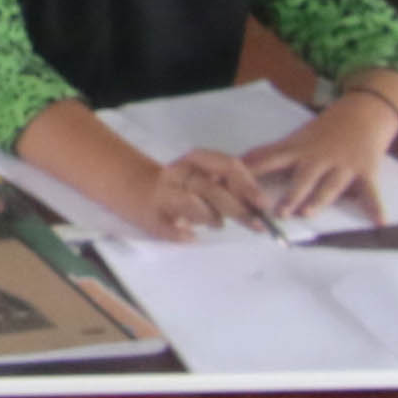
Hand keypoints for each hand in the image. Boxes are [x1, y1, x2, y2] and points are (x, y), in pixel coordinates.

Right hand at [118, 147, 272, 242]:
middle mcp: (178, 173)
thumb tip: (260, 205)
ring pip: (191, 204)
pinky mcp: (150, 215)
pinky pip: (170, 229)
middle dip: (236, 208)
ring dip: (210, 217)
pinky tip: (189, 236)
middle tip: (254, 224)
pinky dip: (182, 235)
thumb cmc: (181, 186)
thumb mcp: (206, 177)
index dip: (247, 185)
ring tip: (216, 224)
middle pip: (211, 188)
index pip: (226, 166)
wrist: (135, 188)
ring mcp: (162, 193)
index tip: (263, 204)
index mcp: (194, 161)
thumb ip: (230, 187)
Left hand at [242, 91, 397, 222]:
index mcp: (299, 151)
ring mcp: (343, 165)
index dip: (255, 171)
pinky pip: (371, 192)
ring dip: (319, 200)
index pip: (272, 160)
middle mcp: (320, 158)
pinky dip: (376, 207)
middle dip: (291, 193)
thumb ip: (271, 153)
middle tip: (278, 211)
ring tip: (307, 213)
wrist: (363, 112)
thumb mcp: (296, 138)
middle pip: (303, 177)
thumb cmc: (324, 130)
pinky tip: (379, 222)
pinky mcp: (366, 171)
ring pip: (330, 185)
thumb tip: (239, 161)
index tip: (240, 184)